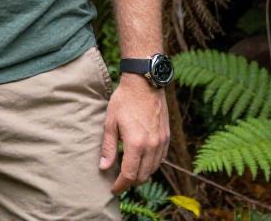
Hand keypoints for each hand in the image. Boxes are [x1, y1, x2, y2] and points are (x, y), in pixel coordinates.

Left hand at [98, 75, 169, 193]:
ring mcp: (161, 142)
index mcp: (136, 144)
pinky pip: (161, 159)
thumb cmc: (124, 100)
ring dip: (142, 174)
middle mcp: (152, 146)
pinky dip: (152, 165)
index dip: (120, 185)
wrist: (144, 82)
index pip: (129, 175)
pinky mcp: (167, 136)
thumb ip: (108, 147)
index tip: (113, 189)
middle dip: (130, 182)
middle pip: (142, 176)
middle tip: (119, 181)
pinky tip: (143, 161)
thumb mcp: (110, 122)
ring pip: (153, 169)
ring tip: (130, 172)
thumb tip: (104, 167)